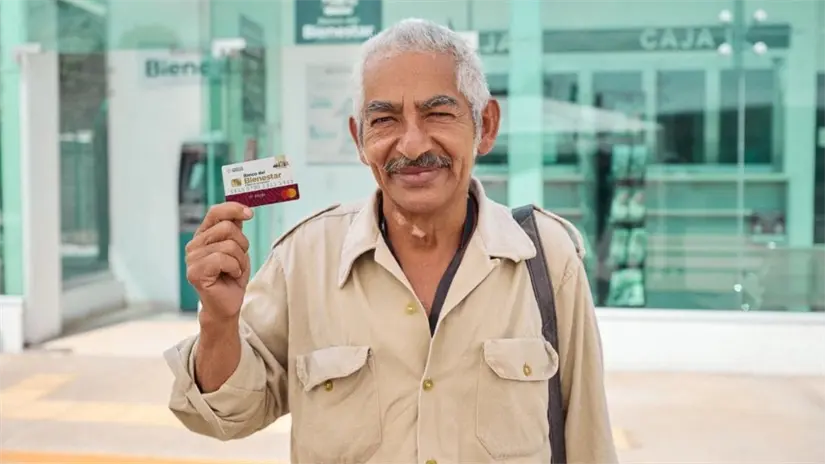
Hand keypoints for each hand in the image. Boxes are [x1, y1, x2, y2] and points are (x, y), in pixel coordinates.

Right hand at [185, 202, 253, 321]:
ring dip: (240, 260)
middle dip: (242, 244)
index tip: (250, 214)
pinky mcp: (195, 272)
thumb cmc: (232, 277)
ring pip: (228, 245)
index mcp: (203, 235)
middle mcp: (194, 244)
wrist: (228, 303)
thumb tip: (243, 210)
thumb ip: (235, 229)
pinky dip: (234, 268)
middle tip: (239, 260)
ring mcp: (192, 258)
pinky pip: (223, 259)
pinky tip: (230, 276)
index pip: (215, 212)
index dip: (233, 209)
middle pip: (227, 227)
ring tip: (234, 270)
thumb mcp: (238, 248)